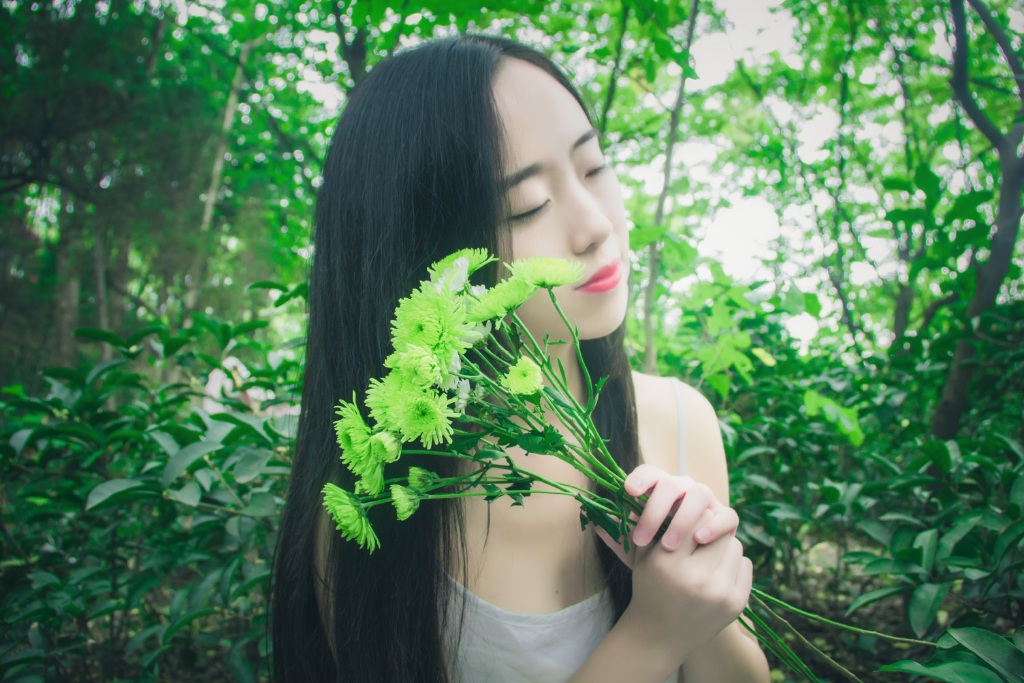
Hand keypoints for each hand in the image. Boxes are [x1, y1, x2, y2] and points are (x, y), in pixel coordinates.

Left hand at [595, 464, 739, 566]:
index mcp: (660, 490)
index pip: (651, 473)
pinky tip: (700, 540)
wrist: (687, 574)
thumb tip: (597, 524)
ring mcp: (707, 502)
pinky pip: (726, 515)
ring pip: (700, 494)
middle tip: (641, 539)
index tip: (628, 491)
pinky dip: (714, 525)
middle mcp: (683, 489)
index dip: (641, 478)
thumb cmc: (657, 555)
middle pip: (671, 484)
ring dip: (683, 518)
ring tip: (669, 544)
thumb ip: (619, 536)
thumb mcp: (635, 549)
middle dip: (655, 510)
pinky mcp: (726, 518)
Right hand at [597, 465, 752, 663]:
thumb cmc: (648, 588)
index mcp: (669, 564)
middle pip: (716, 531)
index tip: (685, 515)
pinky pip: (744, 565)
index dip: (688, 515)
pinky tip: (717, 571)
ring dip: (721, 545)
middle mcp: (697, 580)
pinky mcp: (736, 604)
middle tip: (699, 533)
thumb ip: (654, 522)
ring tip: (706, 553)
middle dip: (708, 529)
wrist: (659, 636)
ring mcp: (720, 594)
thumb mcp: (643, 555)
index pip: (691, 521)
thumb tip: (662, 489)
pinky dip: (732, 564)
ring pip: (734, 546)